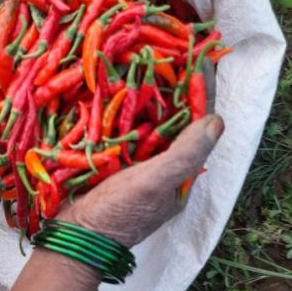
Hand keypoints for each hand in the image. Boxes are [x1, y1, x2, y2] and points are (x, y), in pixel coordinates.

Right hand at [58, 59, 222, 247]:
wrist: (74, 237)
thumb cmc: (117, 213)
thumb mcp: (155, 184)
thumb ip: (186, 154)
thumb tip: (217, 120)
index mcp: (180, 174)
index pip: (199, 126)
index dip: (202, 93)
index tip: (203, 58)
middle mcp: (163, 168)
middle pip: (176, 121)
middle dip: (177, 89)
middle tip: (174, 52)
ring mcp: (138, 165)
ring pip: (151, 122)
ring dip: (152, 95)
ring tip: (150, 61)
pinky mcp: (115, 162)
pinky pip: (127, 129)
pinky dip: (127, 109)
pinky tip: (120, 87)